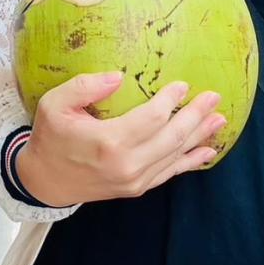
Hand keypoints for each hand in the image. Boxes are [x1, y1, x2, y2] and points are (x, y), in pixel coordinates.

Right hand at [15, 72, 224, 207]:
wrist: (44, 180)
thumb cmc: (50, 137)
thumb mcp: (53, 104)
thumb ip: (84, 87)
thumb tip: (118, 77)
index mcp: (108, 142)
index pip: (152, 118)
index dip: (171, 100)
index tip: (183, 84)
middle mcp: (126, 164)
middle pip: (172, 137)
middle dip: (195, 116)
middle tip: (214, 97)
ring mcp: (134, 180)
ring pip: (175, 155)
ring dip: (199, 136)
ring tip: (218, 119)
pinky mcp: (136, 188)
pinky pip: (169, 173)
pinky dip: (190, 161)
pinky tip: (206, 151)